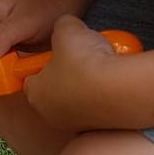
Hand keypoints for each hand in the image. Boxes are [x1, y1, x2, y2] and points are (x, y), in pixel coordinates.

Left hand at [23, 16, 137, 130]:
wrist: (123, 89)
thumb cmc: (85, 62)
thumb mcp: (67, 30)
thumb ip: (62, 26)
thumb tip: (68, 27)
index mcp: (36, 94)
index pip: (30, 76)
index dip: (44, 61)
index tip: (57, 51)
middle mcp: (52, 114)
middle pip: (56, 86)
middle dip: (69, 70)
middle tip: (82, 55)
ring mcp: (77, 124)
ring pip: (80, 96)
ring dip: (90, 80)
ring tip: (103, 65)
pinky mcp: (101, 127)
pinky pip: (100, 104)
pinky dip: (106, 91)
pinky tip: (115, 79)